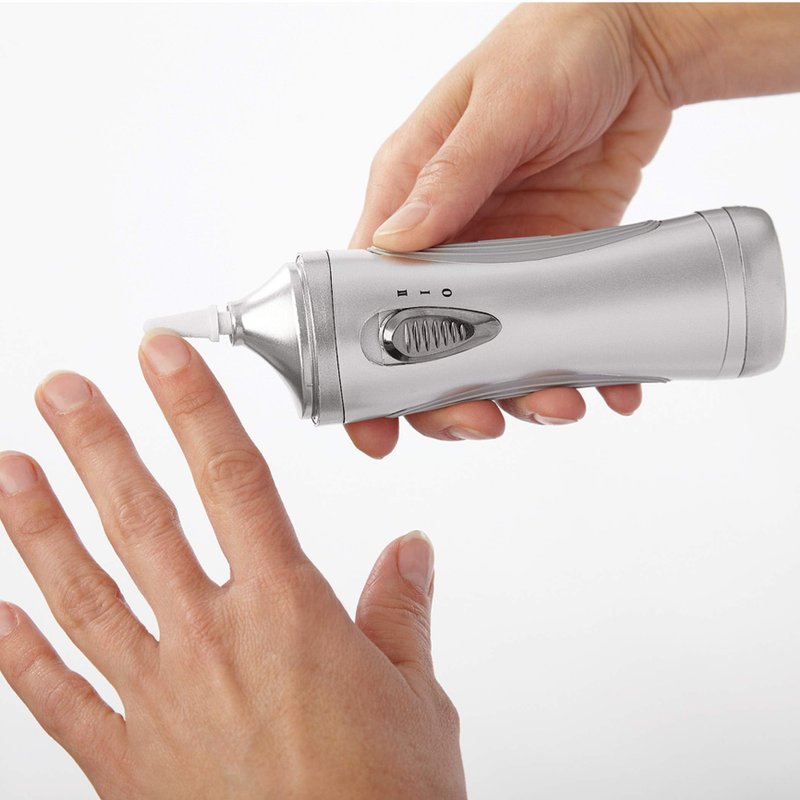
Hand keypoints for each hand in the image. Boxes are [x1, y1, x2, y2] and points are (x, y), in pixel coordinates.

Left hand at [0, 332, 464, 798]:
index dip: (196, 408)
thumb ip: (401, 609)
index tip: (164, 357)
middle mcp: (213, 643)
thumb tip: (410, 552)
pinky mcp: (126, 763)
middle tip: (62, 392)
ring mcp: (160, 700)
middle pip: (143, 518)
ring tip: (10, 469)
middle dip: (99, 444)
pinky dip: (17, 652)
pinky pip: (58, 697)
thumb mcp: (415, 692)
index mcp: (287, 612)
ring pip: (85, 591)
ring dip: (41, 524)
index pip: (233, 478)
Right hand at [346, 4, 671, 456]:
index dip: (359, 366)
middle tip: (482, 422)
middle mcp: (447, 244)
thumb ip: (450, 174)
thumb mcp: (501, 104)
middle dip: (446, 398)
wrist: (636, 54)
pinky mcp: (550, 274)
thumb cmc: (553, 50)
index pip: (362, 296)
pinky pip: (555, 336)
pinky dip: (582, 370)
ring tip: (561, 405)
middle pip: (425, 345)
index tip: (370, 423)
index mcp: (406, 199)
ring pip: (492, 354)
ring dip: (520, 394)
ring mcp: (500, 266)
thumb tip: (397, 242)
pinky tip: (608, 387)